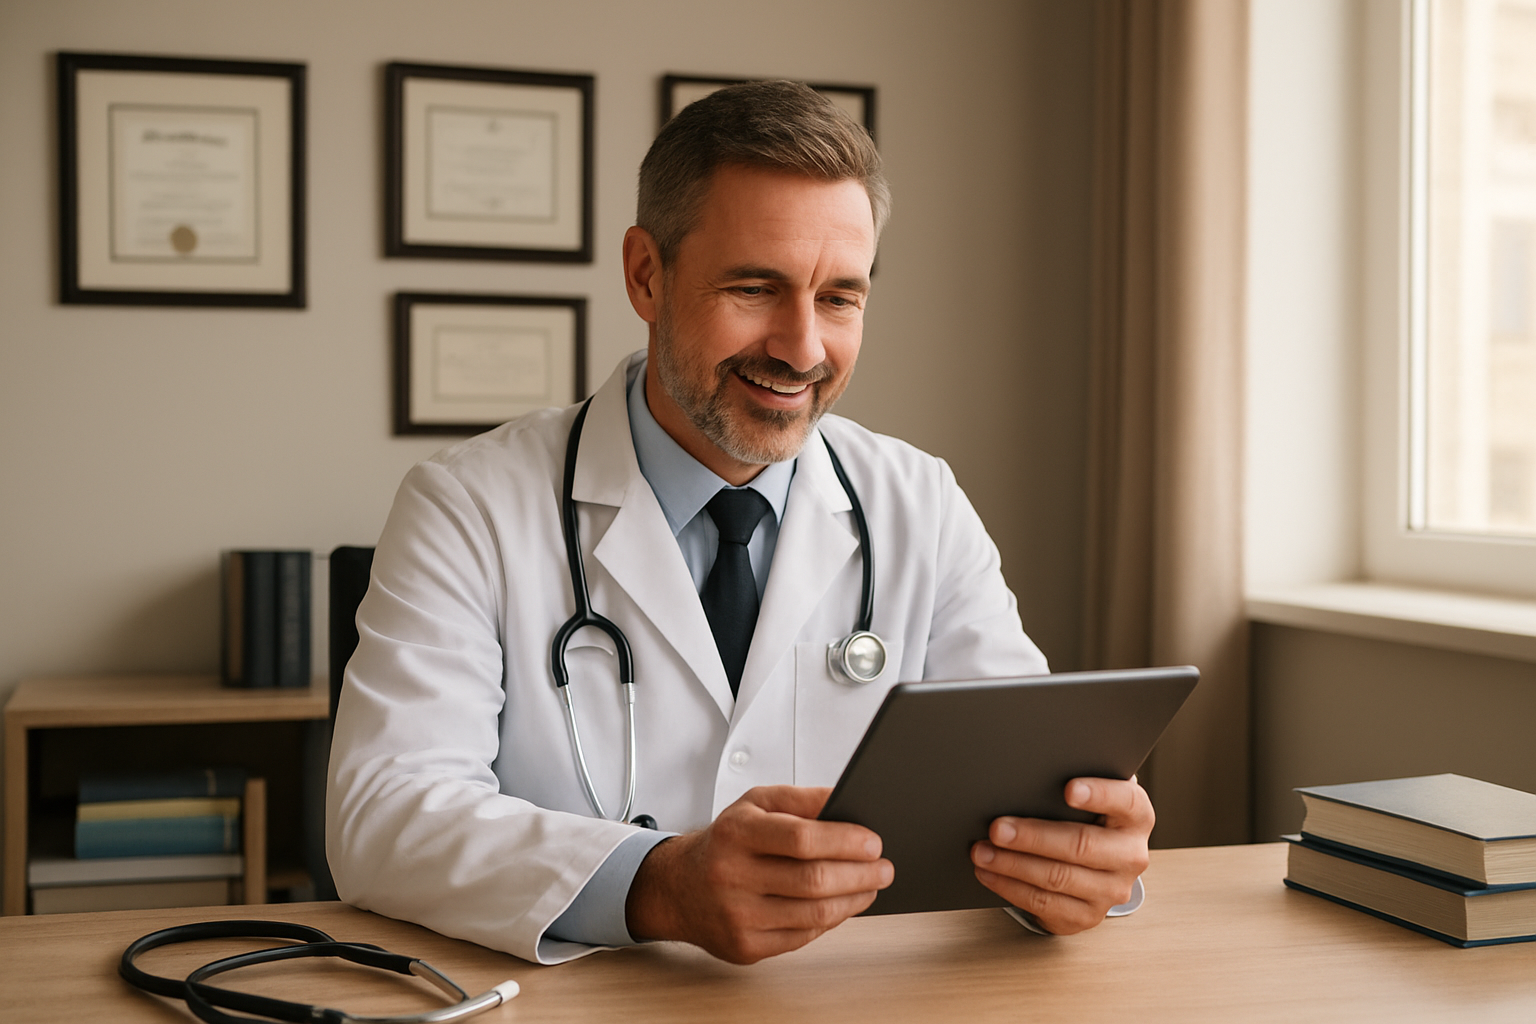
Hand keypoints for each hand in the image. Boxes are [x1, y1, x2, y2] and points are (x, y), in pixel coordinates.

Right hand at [625, 785, 892, 963]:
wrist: (679, 887)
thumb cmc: (726, 841)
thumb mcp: (756, 804)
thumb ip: (802, 799)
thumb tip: (847, 800)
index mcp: (736, 833)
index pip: (800, 838)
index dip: (844, 841)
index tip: (873, 841)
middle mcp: (732, 876)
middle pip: (813, 880)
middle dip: (860, 874)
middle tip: (884, 867)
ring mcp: (738, 917)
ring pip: (814, 914)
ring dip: (854, 900)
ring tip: (871, 885)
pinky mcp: (746, 948)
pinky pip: (803, 937)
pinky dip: (831, 920)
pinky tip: (842, 905)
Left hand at [970, 776, 1152, 934]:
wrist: (1097, 867)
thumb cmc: (1086, 819)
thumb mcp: (1090, 799)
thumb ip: (1073, 785)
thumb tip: (1026, 775)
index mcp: (1136, 818)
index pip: (1126, 801)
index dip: (1099, 794)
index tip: (1068, 790)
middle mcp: (1131, 856)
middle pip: (1081, 845)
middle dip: (1033, 836)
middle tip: (997, 828)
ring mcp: (1112, 890)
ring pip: (1057, 877)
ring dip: (1013, 864)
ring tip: (982, 851)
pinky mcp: (1087, 915)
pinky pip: (1044, 903)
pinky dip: (1010, 887)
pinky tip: (989, 872)